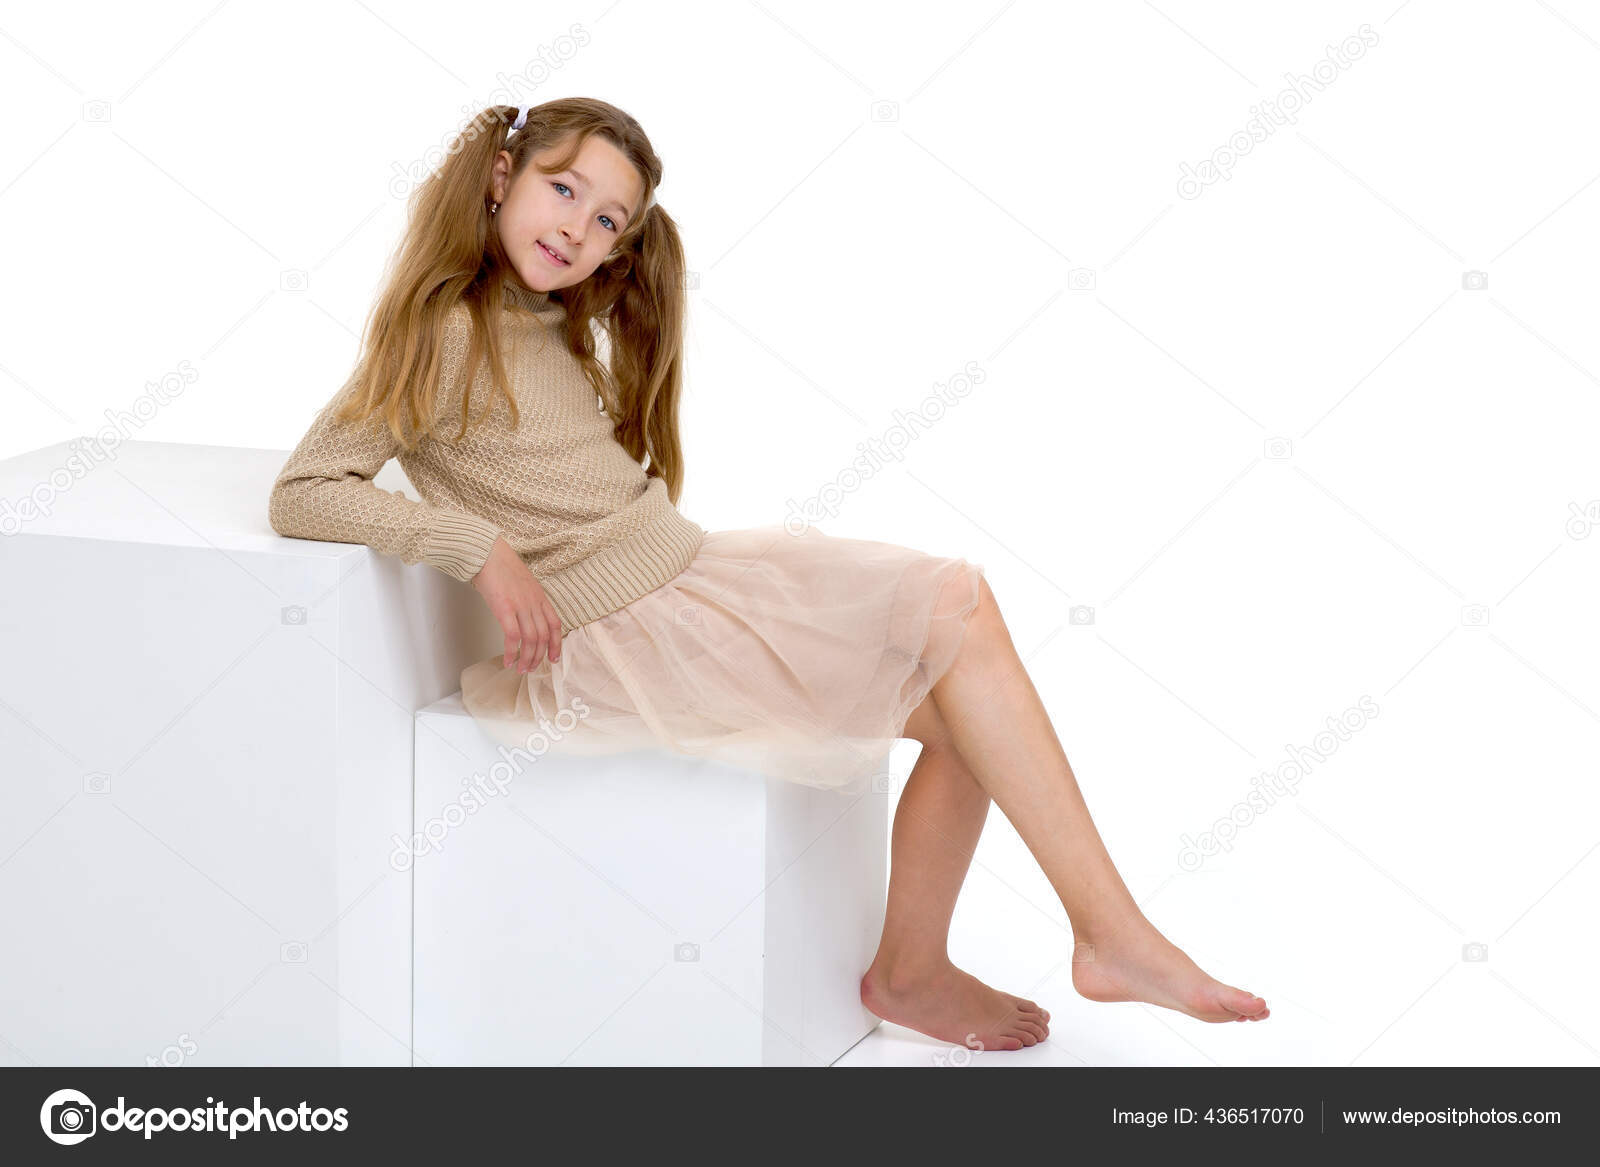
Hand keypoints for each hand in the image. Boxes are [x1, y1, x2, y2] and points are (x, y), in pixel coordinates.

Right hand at [471, 536, 562, 672]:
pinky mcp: (504, 609)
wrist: (487, 553)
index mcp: (540, 596)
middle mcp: (534, 602)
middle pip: (543, 636)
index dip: (556, 644)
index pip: (555, 625)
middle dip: (539, 657)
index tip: (553, 659)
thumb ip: (527, 599)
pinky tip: (508, 661)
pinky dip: (512, 652)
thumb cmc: (501, 566)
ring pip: (531, 640)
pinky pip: (513, 637)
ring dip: (527, 659)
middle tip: (531, 669)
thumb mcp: (522, 583)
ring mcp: (521, 606)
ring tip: (521, 670)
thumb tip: (524, 617)